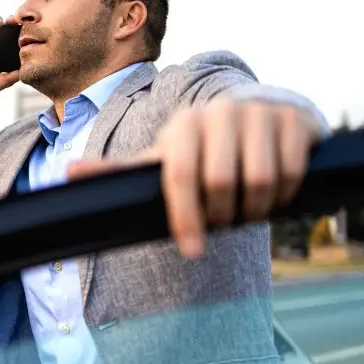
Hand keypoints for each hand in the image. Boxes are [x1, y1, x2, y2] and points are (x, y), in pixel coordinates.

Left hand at [67, 98, 324, 258]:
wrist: (259, 115)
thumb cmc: (203, 149)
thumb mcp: (163, 158)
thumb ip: (121, 172)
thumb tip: (67, 172)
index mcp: (184, 125)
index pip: (180, 176)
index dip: (185, 218)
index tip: (191, 250)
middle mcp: (222, 112)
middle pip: (221, 182)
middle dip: (222, 215)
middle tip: (224, 223)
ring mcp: (261, 112)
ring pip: (260, 178)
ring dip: (256, 208)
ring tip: (249, 211)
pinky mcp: (297, 119)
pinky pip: (293, 169)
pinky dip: (285, 193)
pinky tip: (277, 194)